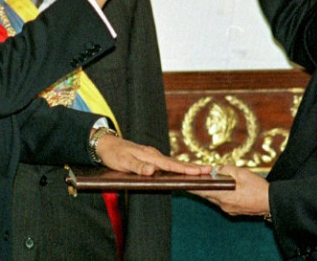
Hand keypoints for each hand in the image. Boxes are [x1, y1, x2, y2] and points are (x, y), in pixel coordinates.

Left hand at [95, 133, 211, 175]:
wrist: (106, 144)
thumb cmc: (114, 154)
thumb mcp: (123, 162)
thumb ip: (138, 167)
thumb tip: (152, 171)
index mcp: (150, 156)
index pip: (171, 164)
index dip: (186, 169)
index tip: (200, 171)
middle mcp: (154, 155)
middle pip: (176, 163)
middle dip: (193, 167)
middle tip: (209, 170)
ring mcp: (153, 156)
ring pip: (173, 163)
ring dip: (187, 167)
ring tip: (202, 171)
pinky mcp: (150, 158)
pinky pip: (167, 163)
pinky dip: (177, 167)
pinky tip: (182, 170)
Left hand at [190, 164, 269, 215]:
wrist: (272, 203)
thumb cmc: (258, 188)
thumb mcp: (242, 173)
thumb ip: (227, 169)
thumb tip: (217, 169)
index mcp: (223, 196)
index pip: (202, 191)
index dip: (192, 186)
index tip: (183, 182)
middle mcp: (224, 205)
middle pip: (207, 195)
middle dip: (201, 186)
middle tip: (194, 179)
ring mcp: (229, 209)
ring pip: (215, 198)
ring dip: (211, 190)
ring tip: (207, 181)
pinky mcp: (235, 211)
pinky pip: (223, 201)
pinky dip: (220, 194)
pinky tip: (223, 188)